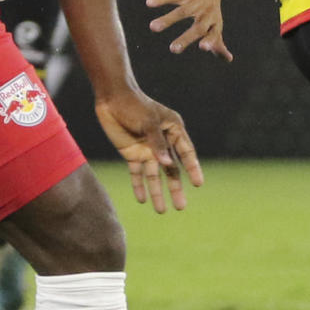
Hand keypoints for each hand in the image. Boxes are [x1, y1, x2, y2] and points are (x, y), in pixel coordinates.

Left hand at [95, 89, 203, 213]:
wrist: (111, 98)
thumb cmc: (134, 105)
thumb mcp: (148, 122)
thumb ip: (157, 143)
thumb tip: (167, 163)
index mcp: (173, 130)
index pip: (186, 153)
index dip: (193, 168)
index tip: (198, 184)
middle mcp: (162, 143)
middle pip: (171, 169)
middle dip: (175, 188)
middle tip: (181, 207)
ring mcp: (147, 150)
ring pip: (154, 175)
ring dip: (157, 192)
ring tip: (161, 211)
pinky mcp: (132, 154)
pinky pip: (137, 173)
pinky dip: (139, 186)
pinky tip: (142, 199)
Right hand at [147, 0, 232, 59]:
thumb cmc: (210, 8)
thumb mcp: (215, 23)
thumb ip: (217, 42)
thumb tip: (228, 60)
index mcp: (214, 23)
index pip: (214, 34)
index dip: (210, 40)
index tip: (203, 48)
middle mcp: (207, 12)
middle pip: (197, 27)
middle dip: (186, 39)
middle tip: (172, 49)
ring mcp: (197, 1)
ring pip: (182, 12)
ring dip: (167, 20)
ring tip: (152, 27)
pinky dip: (161, 0)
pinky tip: (149, 3)